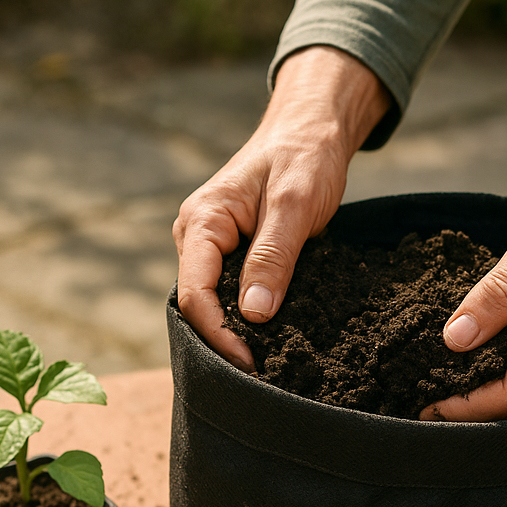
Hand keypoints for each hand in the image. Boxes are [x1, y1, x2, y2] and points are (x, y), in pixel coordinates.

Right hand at [173, 47, 390, 370]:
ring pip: (213, 303)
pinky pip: (231, 294)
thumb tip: (254, 314)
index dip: (218, 334)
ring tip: (265, 364)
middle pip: (197, 305)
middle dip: (223, 341)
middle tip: (258, 375)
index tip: (250, 363)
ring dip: (235, 333)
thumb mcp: (294, 205)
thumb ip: (273, 257)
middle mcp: (197, 237)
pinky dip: (246, 319)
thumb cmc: (304, 157)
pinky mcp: (233, 255)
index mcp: (202, 222)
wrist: (312, 131)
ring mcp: (213, 247)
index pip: (194, 293)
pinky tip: (268, 339)